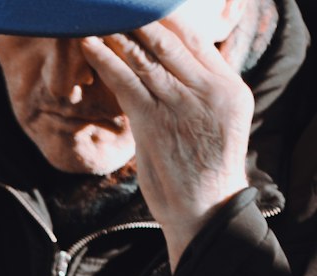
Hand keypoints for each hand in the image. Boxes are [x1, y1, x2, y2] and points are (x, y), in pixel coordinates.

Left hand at [80, 19, 253, 267]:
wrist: (205, 213)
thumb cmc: (206, 177)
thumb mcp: (219, 127)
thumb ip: (207, 95)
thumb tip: (190, 73)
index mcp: (228, 87)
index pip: (197, 38)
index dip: (168, 18)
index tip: (146, 8)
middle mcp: (209, 89)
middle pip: (170, 39)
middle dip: (139, 19)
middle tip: (115, 7)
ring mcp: (182, 103)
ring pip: (145, 55)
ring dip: (116, 33)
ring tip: (96, 19)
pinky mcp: (155, 121)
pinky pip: (125, 79)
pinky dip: (104, 59)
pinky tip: (88, 45)